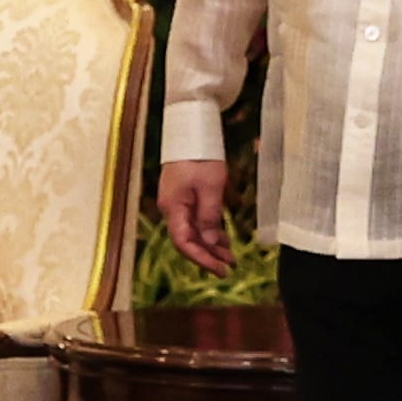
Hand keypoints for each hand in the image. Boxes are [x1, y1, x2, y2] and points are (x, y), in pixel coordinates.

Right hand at [156, 158, 234, 274]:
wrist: (191, 131)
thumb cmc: (200, 156)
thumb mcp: (211, 187)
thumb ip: (210, 216)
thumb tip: (209, 241)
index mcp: (174, 207)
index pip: (184, 242)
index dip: (202, 259)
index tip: (220, 269)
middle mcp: (172, 208)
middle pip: (188, 240)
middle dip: (208, 255)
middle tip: (229, 267)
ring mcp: (177, 202)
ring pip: (192, 231)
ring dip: (210, 244)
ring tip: (230, 256)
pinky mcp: (184, 196)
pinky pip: (195, 220)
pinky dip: (208, 230)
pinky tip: (221, 238)